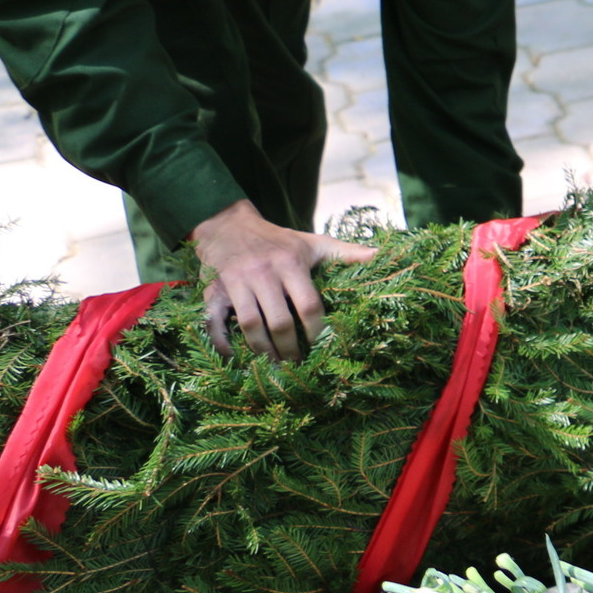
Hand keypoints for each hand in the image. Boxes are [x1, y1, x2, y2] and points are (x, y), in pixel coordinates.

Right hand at [191, 199, 375, 360]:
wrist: (230, 226)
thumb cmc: (279, 241)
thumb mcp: (312, 242)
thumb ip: (344, 252)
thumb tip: (379, 256)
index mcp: (291, 263)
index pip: (308, 304)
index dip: (316, 329)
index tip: (321, 346)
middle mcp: (263, 274)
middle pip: (279, 321)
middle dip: (289, 349)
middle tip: (297, 365)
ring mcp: (237, 283)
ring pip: (250, 326)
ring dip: (263, 351)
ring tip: (274, 366)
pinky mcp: (214, 291)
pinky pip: (213, 323)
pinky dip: (222, 344)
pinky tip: (234, 359)